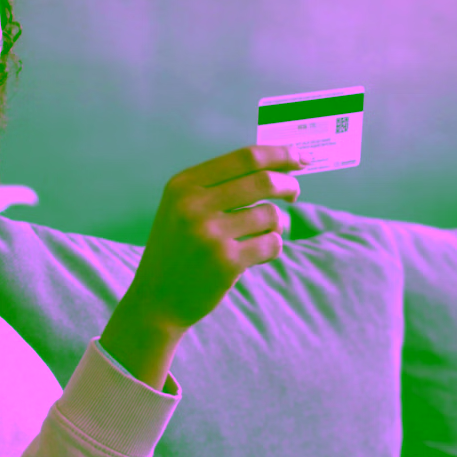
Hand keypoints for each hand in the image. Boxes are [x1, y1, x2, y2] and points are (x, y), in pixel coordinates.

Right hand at [100, 144, 305, 387]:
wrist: (155, 301)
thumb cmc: (179, 250)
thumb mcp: (183, 209)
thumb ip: (220, 186)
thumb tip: (278, 165)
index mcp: (184, 185)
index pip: (245, 158)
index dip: (279, 154)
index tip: (300, 157)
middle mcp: (193, 205)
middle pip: (263, 181)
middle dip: (288, 184)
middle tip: (295, 193)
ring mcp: (210, 234)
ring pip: (271, 215)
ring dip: (278, 223)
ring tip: (265, 234)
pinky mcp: (226, 262)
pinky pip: (271, 244)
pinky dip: (273, 247)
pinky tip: (257, 255)